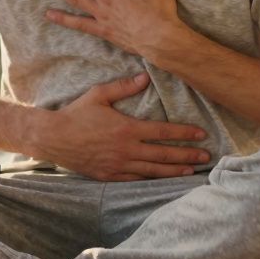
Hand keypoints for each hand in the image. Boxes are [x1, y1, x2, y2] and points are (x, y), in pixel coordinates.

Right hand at [36, 73, 209, 180]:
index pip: (163, 131)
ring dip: (174, 171)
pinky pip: (136, 180)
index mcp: (127, 128)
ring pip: (153, 171)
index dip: (184, 133)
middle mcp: (127, 149)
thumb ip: (123, 87)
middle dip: (187, 155)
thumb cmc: (76, 114)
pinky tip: (163, 180)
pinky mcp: (110, 176)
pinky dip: (152, 181)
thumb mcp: (98, 95)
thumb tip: (145, 77)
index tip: (201, 134)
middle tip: (206, 156)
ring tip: (191, 171)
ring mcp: (119, 165)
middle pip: (164, 154)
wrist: (53, 138)